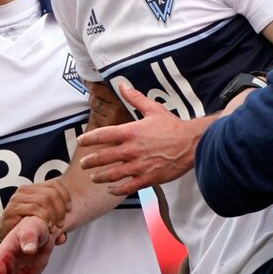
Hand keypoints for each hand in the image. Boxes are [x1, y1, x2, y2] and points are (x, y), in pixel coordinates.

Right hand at [0, 180, 71, 240]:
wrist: (3, 236)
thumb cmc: (24, 228)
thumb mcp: (43, 223)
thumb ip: (55, 225)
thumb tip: (63, 236)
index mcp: (34, 188)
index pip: (55, 184)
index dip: (66, 196)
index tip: (69, 210)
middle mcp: (25, 190)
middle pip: (51, 193)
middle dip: (60, 209)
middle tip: (61, 223)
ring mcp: (17, 198)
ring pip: (44, 200)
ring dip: (53, 215)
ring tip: (53, 227)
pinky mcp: (12, 209)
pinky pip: (34, 209)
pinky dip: (43, 218)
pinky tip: (46, 226)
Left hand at [77, 84, 215, 195]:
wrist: (191, 144)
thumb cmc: (172, 126)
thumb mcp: (153, 109)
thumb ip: (135, 98)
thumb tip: (122, 85)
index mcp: (130, 132)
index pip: (102, 135)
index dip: (89, 139)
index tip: (81, 141)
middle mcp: (131, 150)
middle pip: (103, 157)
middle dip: (90, 161)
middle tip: (83, 163)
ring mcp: (138, 166)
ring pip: (113, 174)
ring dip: (100, 176)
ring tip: (93, 177)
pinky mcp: (148, 178)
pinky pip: (128, 187)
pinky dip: (117, 189)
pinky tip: (111, 189)